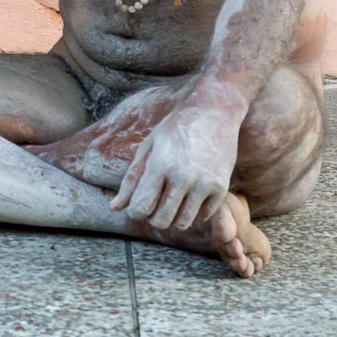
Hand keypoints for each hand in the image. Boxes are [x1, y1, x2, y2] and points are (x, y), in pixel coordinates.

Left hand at [111, 99, 240, 231]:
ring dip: (173, 218)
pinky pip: (202, 217)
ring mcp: (204, 183)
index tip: (137, 206)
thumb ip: (131, 179)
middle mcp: (183, 176)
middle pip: (161, 220)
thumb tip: (115, 208)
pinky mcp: (221, 188)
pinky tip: (190, 197)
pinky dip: (193, 213)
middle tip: (155, 205)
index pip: (141, 207)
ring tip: (171, 201)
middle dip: (153, 217)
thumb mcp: (148, 147)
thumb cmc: (174, 129)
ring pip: (182, 223)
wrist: (213, 113)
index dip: (135, 212)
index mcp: (160, 164)